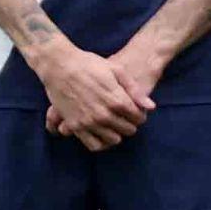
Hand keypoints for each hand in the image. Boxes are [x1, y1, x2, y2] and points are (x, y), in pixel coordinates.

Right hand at [35, 38, 156, 151]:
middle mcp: (104, 115)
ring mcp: (89, 123)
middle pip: (128, 130)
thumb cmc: (89, 64)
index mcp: (117, 100)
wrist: (59, 65)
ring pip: (113, 140)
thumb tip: (151, 107)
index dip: (139, 114)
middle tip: (125, 117)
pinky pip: (94, 145)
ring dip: (117, 133)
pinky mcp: (75, 127)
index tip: (135, 110)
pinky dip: (101, 143)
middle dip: (130, 124)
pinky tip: (102, 134)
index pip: (138, 118)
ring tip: (114, 124)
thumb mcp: (116, 70)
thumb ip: (135, 90)